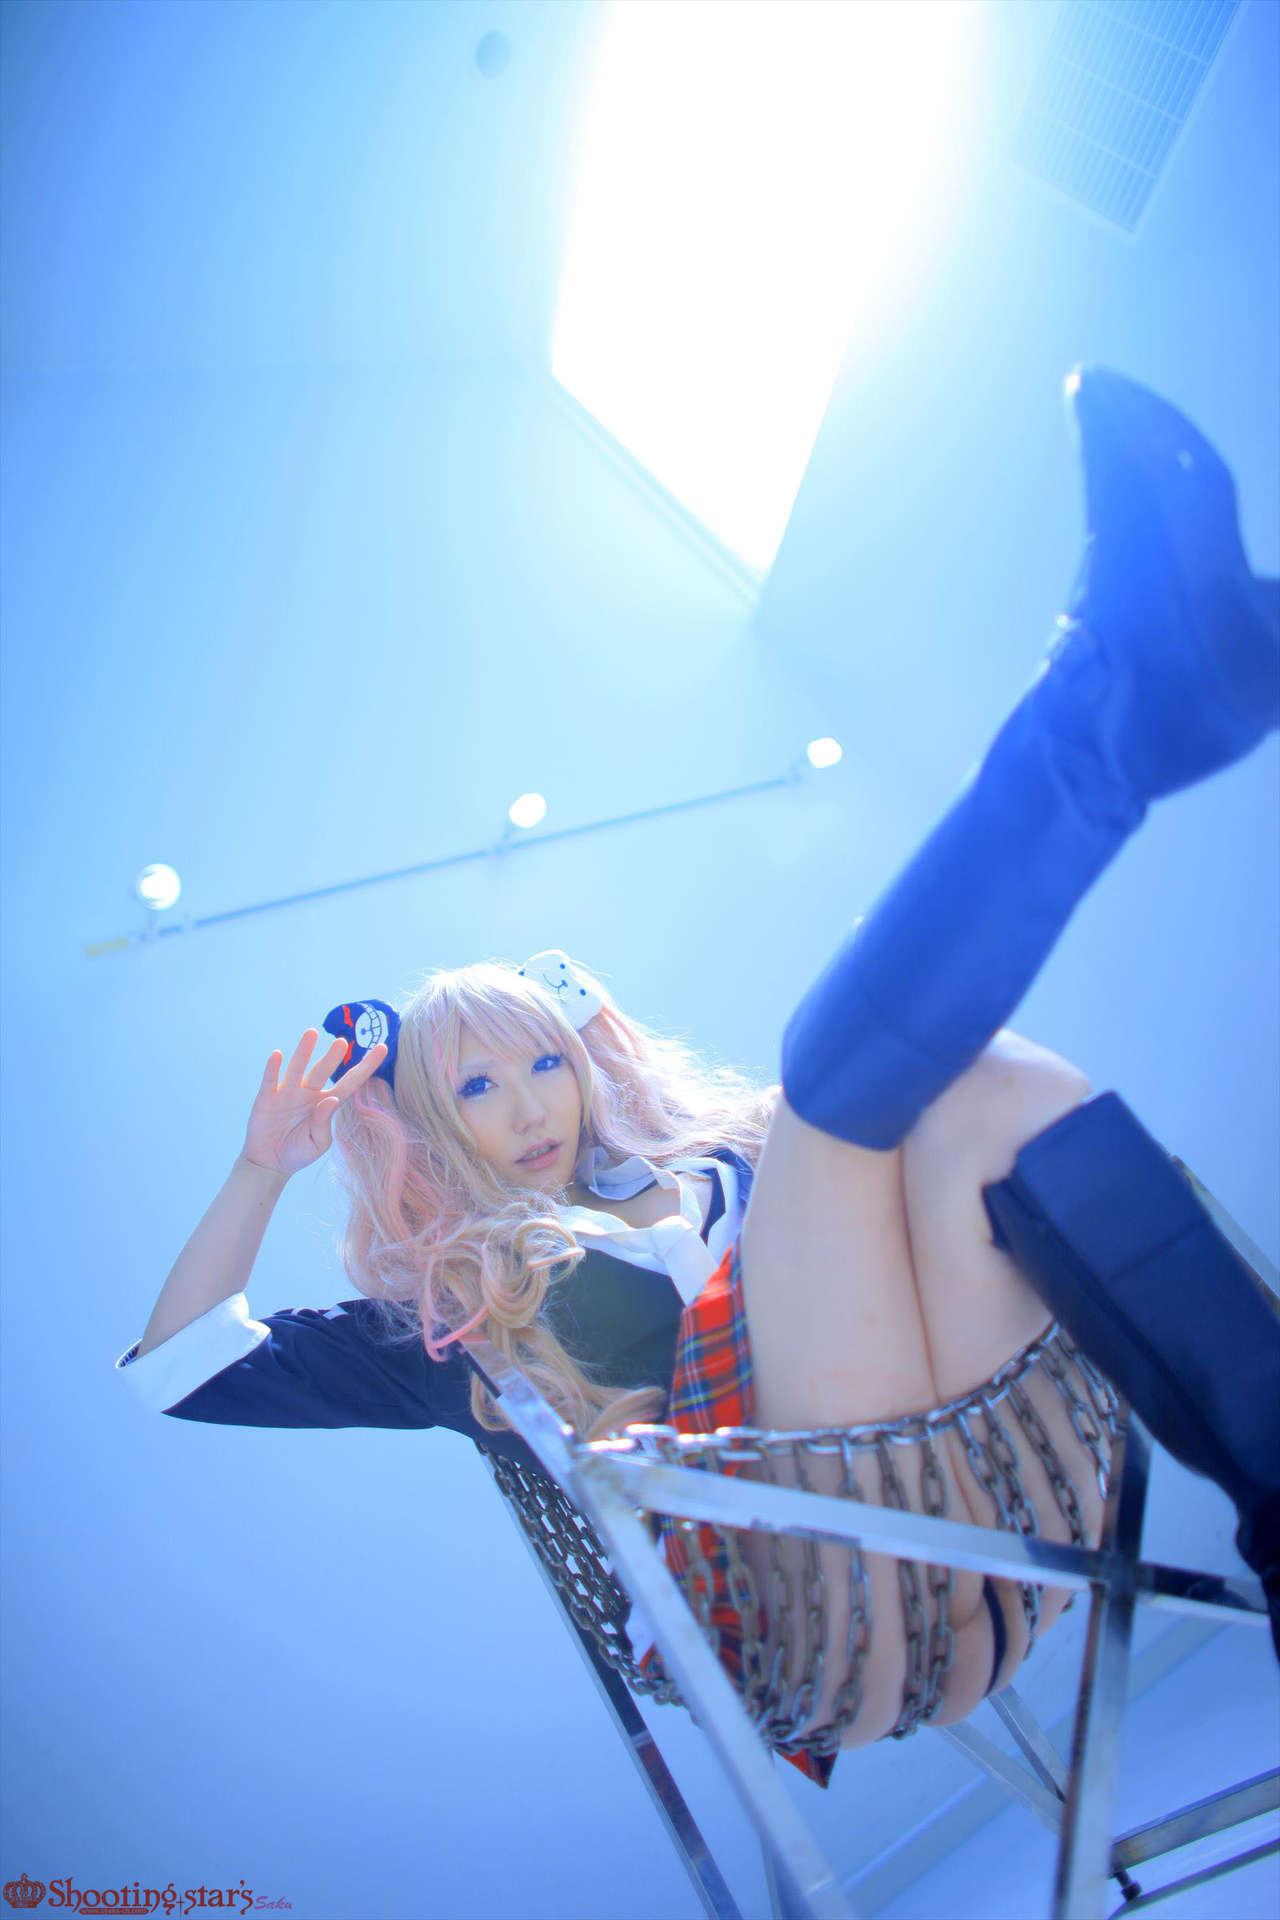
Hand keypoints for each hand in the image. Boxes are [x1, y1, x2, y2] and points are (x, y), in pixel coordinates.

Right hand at [241, 1029, 388, 1179]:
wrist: (268, 1163)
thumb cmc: (298, 1152)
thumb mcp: (317, 1143)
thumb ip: (325, 1122)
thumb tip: (332, 1099)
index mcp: (326, 1104)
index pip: (350, 1082)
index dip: (366, 1066)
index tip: (383, 1047)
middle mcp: (309, 1094)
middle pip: (322, 1071)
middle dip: (332, 1057)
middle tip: (342, 1042)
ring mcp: (287, 1093)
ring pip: (297, 1068)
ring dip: (304, 1051)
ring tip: (312, 1033)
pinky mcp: (267, 1098)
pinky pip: (271, 1080)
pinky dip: (273, 1068)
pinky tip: (278, 1055)